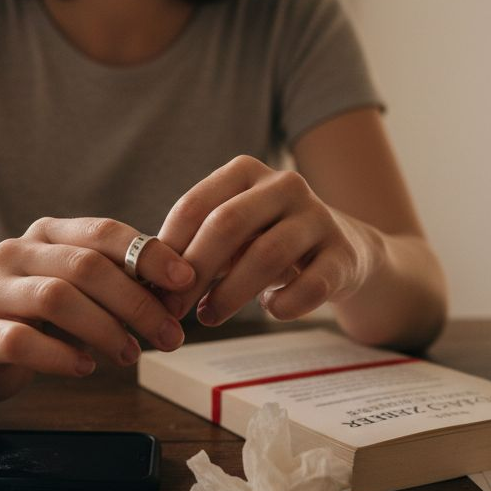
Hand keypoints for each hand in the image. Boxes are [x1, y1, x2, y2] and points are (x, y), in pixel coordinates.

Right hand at [0, 217, 194, 401]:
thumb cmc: (44, 318)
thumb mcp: (84, 290)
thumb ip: (122, 280)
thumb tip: (183, 286)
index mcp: (48, 234)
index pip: (103, 232)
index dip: (149, 255)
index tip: (186, 282)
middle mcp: (16, 253)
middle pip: (85, 266)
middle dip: (136, 302)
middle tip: (170, 335)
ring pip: (56, 299)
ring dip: (104, 329)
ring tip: (131, 355)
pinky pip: (21, 340)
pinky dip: (60, 356)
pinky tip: (85, 368)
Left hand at [158, 155, 382, 325]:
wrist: (342, 252)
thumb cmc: (266, 243)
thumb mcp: (229, 236)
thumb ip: (192, 251)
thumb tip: (146, 289)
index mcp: (245, 172)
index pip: (195, 205)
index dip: (169, 249)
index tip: (153, 286)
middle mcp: (284, 184)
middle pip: (228, 224)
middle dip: (195, 271)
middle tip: (175, 308)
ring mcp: (318, 216)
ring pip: (267, 255)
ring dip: (231, 293)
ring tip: (211, 317)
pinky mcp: (344, 254)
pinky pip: (312, 284)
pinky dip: (285, 304)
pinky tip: (271, 309)